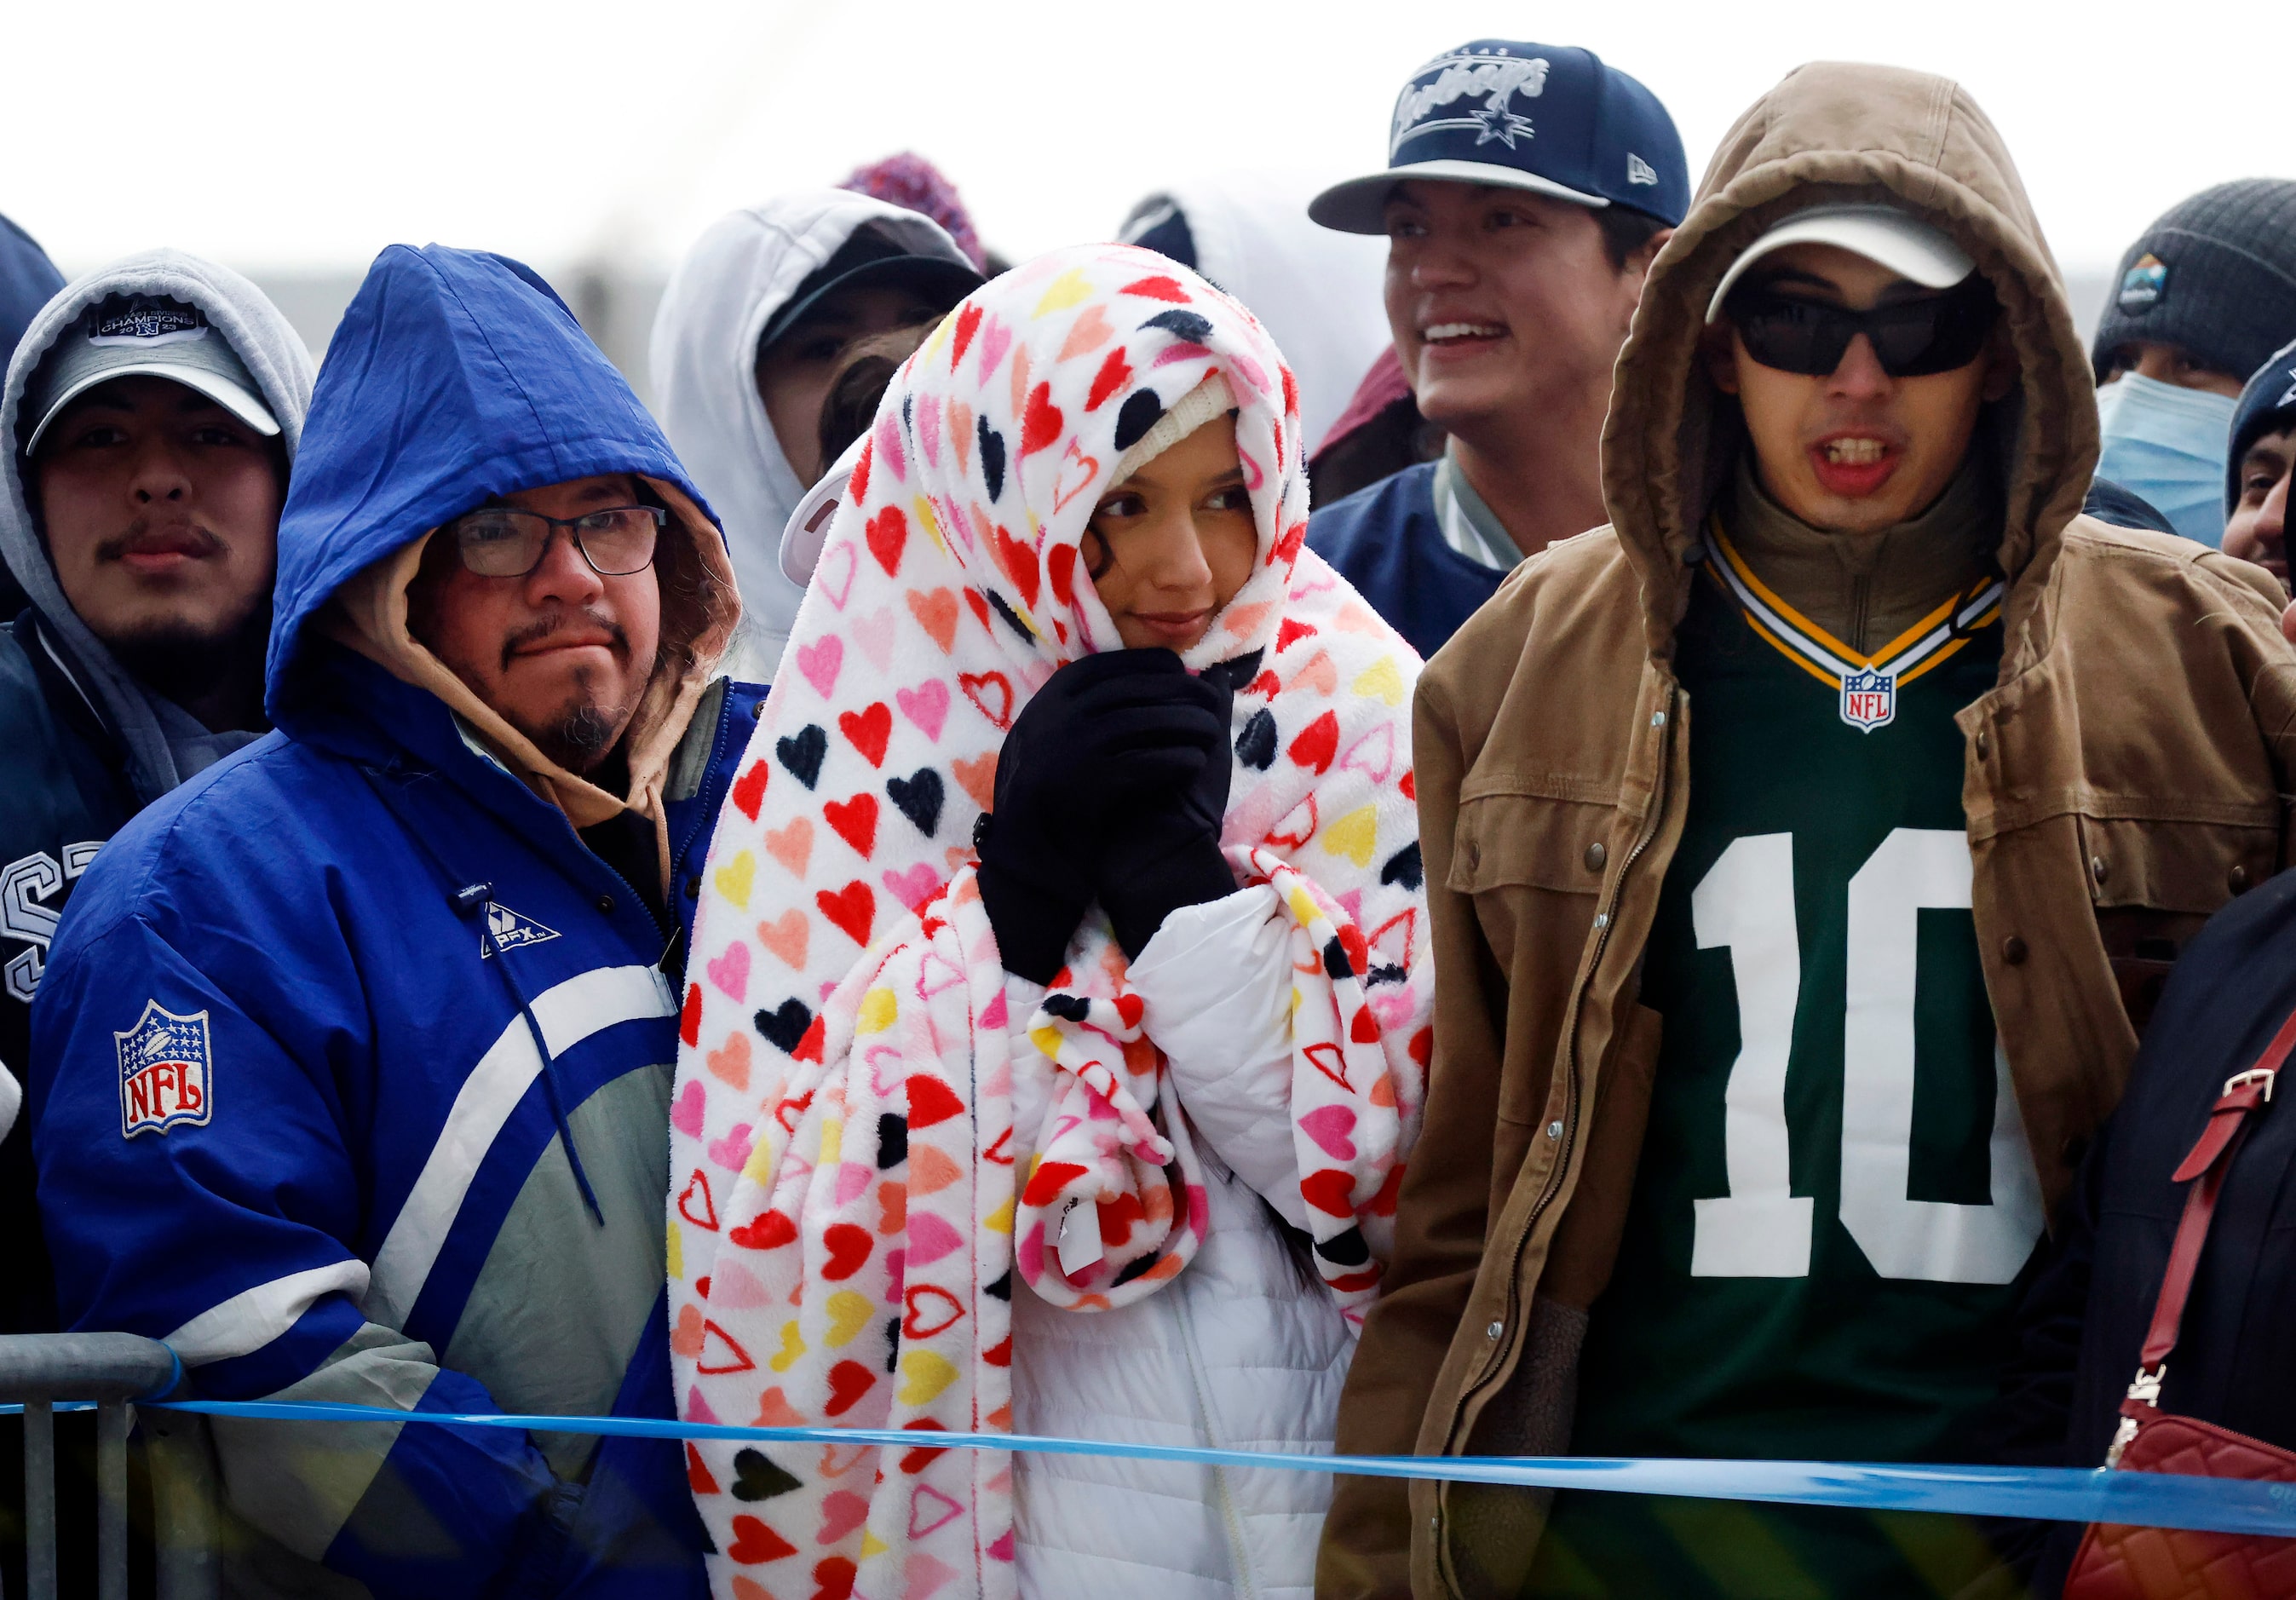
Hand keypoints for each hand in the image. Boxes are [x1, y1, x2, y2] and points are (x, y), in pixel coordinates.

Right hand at [976, 650, 1228, 981]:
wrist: (1022, 850)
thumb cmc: (1045, 791)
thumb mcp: (1049, 736)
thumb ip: (1080, 709)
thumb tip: (1129, 684)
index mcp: (1050, 699)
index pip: (1108, 665)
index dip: (1149, 666)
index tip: (1178, 669)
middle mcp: (1058, 715)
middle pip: (1132, 689)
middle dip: (1178, 691)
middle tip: (1211, 701)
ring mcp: (1071, 746)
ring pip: (1142, 721)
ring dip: (1184, 724)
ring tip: (1212, 732)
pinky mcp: (1087, 783)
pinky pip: (1142, 764)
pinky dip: (1172, 760)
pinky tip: (1194, 762)